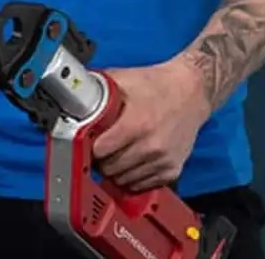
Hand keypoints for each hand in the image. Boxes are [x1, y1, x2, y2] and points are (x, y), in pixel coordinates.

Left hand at [91, 58, 211, 193]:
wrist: (192, 92)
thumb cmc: (157, 85)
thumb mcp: (123, 79)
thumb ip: (97, 90)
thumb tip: (72, 95)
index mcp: (137, 124)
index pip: (100, 150)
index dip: (89, 146)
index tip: (86, 142)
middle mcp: (151, 146)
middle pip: (110, 168)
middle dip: (100, 160)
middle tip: (99, 150)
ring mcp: (163, 160)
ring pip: (125, 179)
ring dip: (115, 171)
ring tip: (114, 155)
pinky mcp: (172, 169)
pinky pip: (143, 185)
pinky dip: (133, 177)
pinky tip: (131, 162)